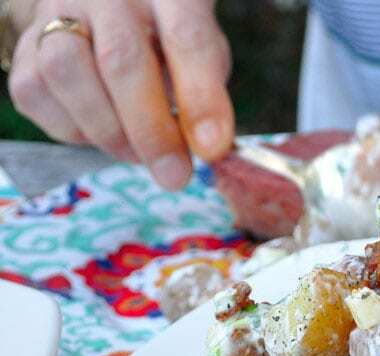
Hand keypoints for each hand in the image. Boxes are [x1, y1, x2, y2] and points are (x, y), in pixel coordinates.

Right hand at [7, 0, 234, 189]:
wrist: (112, 9)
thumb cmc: (166, 40)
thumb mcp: (203, 55)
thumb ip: (206, 94)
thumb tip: (206, 146)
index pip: (186, 37)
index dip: (201, 97)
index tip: (213, 147)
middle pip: (121, 59)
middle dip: (151, 130)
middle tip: (174, 174)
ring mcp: (58, 13)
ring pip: (66, 72)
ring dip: (107, 130)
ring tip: (138, 154)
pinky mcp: (26, 44)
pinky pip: (35, 92)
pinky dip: (71, 128)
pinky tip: (100, 132)